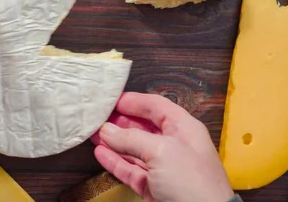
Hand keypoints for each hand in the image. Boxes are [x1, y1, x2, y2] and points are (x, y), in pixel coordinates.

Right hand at [94, 92, 233, 201]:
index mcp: (183, 128)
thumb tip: (108, 130)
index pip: (155, 106)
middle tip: (98, 117)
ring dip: (114, 141)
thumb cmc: (194, 184)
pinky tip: (101, 153)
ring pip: (134, 148)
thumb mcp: (161, 151)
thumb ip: (131, 138)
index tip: (110, 100)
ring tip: (94, 133)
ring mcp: (163, 167)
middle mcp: (173, 145)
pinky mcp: (153, 186)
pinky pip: (130, 169)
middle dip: (119, 121)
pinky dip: (115, 161)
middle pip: (142, 126)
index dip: (133, 101)